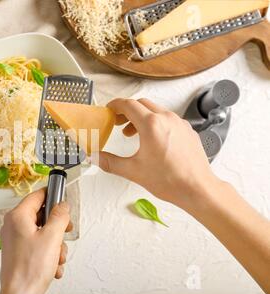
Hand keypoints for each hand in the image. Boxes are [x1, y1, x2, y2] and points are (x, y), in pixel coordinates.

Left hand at [0, 189, 71, 293]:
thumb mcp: (52, 237)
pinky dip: (49, 255)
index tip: (64, 199)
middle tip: (64, 233)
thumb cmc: (29, 269)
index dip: (53, 196)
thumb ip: (59, 216)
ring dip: (55, 245)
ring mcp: (16, 240)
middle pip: (42, 216)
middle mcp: (13, 226)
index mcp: (17, 216)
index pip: (37, 195)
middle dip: (57, 228)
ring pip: (44, 233)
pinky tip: (52, 266)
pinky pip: (39, 246)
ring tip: (56, 257)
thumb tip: (63, 205)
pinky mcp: (20, 253)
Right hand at [94, 98, 220, 208]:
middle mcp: (167, 119)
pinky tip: (151, 140)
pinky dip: (155, 123)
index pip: (128, 105)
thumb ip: (110, 162)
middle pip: (142, 104)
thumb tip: (95, 157)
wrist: (197, 189)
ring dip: (141, 117)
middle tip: (117, 122)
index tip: (109, 110)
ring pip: (156, 110)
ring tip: (131, 133)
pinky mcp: (188, 130)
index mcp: (151, 125)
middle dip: (127, 111)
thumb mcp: (133, 171)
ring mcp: (179, 123)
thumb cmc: (170, 180)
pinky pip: (168, 119)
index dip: (115, 105)